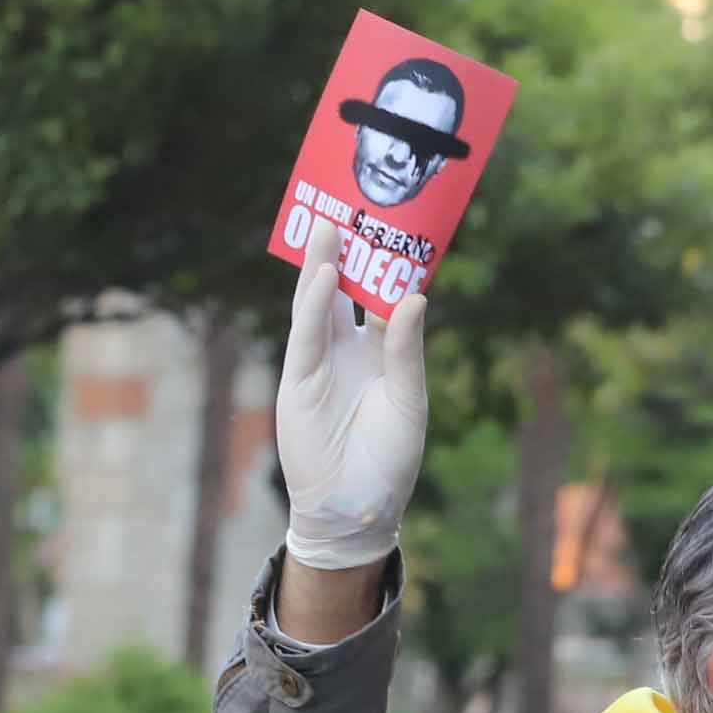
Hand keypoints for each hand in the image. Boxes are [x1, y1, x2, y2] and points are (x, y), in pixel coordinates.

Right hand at [277, 222, 431, 576]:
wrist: (358, 509)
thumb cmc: (389, 459)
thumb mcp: (408, 400)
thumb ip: (406, 350)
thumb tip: (414, 297)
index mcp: (378, 351)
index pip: (380, 296)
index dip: (385, 263)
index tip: (394, 223)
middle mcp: (347, 349)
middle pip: (345, 289)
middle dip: (349, 251)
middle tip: (354, 203)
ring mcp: (320, 362)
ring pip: (319, 303)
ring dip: (323, 264)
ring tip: (330, 224)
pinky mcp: (299, 381)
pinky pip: (305, 335)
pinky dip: (311, 305)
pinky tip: (321, 276)